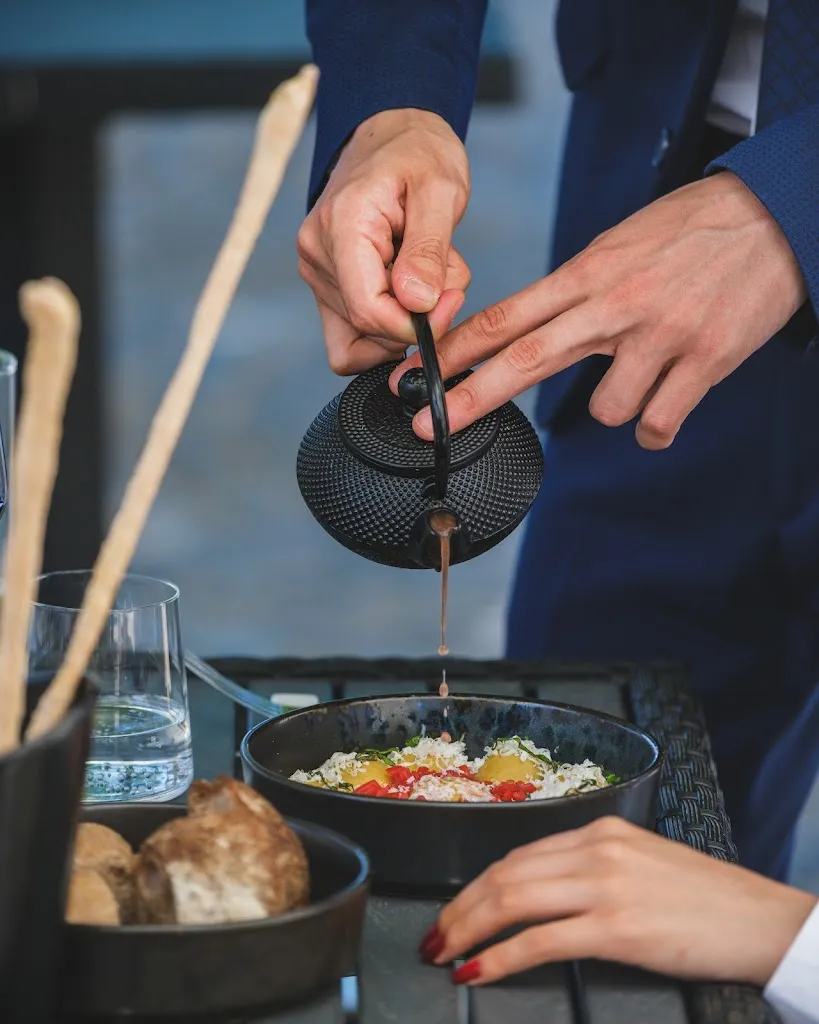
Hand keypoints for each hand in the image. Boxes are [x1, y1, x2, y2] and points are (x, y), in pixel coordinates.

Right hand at [297, 108, 470, 374]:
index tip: (448, 303)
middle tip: (447, 278)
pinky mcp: (326, 287)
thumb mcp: (440, 190)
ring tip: (428, 273)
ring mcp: (317, 274)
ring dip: (406, 319)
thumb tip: (416, 303)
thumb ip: (428, 250)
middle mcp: (317, 254)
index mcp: (342, 227)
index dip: (413, 326)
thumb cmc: (418, 154)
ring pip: (363, 338)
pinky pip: (349, 340)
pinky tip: (410, 295)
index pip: (367, 311)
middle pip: (367, 328)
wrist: (392, 135)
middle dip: (417, 319)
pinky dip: (386, 330)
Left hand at [392, 172, 805, 448]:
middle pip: (526, 359)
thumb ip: (575, 290)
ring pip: (605, 407)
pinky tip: (661, 414)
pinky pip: (657, 423)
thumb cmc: (691, 229)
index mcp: (588, 273)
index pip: (508, 314)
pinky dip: (654, 429)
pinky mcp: (702, 362)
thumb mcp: (619, 245)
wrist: (774, 215)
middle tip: (430, 425)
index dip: (458, 348)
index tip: (419, 370)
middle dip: (471, 398)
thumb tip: (531, 331)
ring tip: (642, 378)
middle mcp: (614, 305)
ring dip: (614, 406)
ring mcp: (658, 336)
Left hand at [420, 817, 816, 985]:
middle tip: (435, 935)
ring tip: (445, 952)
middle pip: (506, 874)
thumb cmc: (708, 899)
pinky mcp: (616, 927)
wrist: (762, 920)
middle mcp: (596, 850)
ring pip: (513, 900)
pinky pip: (541, 940)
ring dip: (469, 928)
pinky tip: (478, 971)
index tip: (456, 908)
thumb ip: (595, 868)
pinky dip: (501, 956)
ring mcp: (604, 886)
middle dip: (461, 907)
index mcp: (601, 831)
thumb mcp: (643, 864)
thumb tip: (545, 892)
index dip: (479, 884)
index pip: (520, 855)